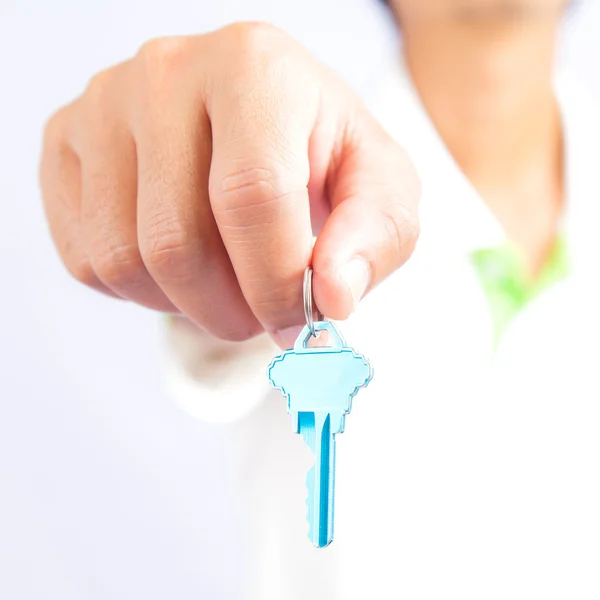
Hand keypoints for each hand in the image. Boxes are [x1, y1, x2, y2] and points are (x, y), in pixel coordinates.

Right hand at [40, 22, 419, 345]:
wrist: (266, 125)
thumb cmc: (323, 157)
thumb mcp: (381, 191)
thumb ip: (374, 238)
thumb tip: (332, 297)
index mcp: (255, 68)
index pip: (252, 195)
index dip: (275, 283)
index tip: (297, 323)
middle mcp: (167, 72)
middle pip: (176, 240)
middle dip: (229, 310)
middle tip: (261, 316)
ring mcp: (104, 106)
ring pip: (123, 259)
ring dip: (184, 305)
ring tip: (225, 289)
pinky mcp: (66, 145)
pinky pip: (85, 260)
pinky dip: (140, 291)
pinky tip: (182, 269)